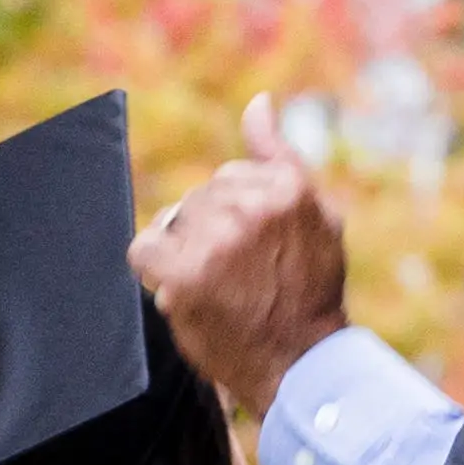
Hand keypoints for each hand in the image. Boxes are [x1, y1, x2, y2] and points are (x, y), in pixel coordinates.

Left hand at [131, 102, 354, 412]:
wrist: (302, 363)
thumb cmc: (311, 291)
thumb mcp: (318, 214)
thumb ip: (281, 155)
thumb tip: (258, 102)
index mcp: (286, 187)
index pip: (232, 177)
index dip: (239, 218)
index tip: (257, 254)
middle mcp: (251, 207)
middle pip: (201, 198)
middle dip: (212, 232)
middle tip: (240, 275)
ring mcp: (217, 240)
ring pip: (175, 220)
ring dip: (188, 251)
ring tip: (219, 286)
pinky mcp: (185, 274)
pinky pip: (145, 249)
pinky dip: (155, 269)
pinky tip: (183, 288)